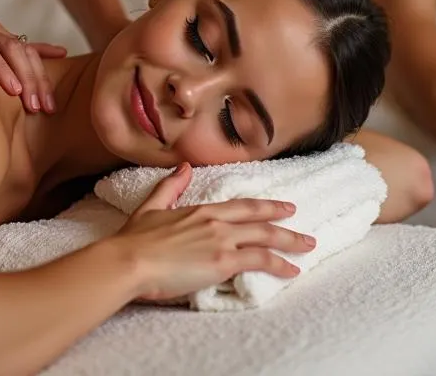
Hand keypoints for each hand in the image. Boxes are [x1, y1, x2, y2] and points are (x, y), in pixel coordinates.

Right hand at [113, 163, 314, 301]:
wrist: (129, 261)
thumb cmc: (135, 240)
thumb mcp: (152, 206)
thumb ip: (170, 187)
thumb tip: (184, 167)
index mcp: (201, 210)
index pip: (241, 206)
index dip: (263, 206)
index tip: (282, 207)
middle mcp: (216, 222)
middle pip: (258, 220)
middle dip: (284, 222)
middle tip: (303, 227)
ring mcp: (221, 241)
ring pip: (265, 239)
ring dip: (289, 242)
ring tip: (306, 247)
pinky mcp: (222, 262)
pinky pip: (258, 261)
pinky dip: (279, 264)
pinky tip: (291, 270)